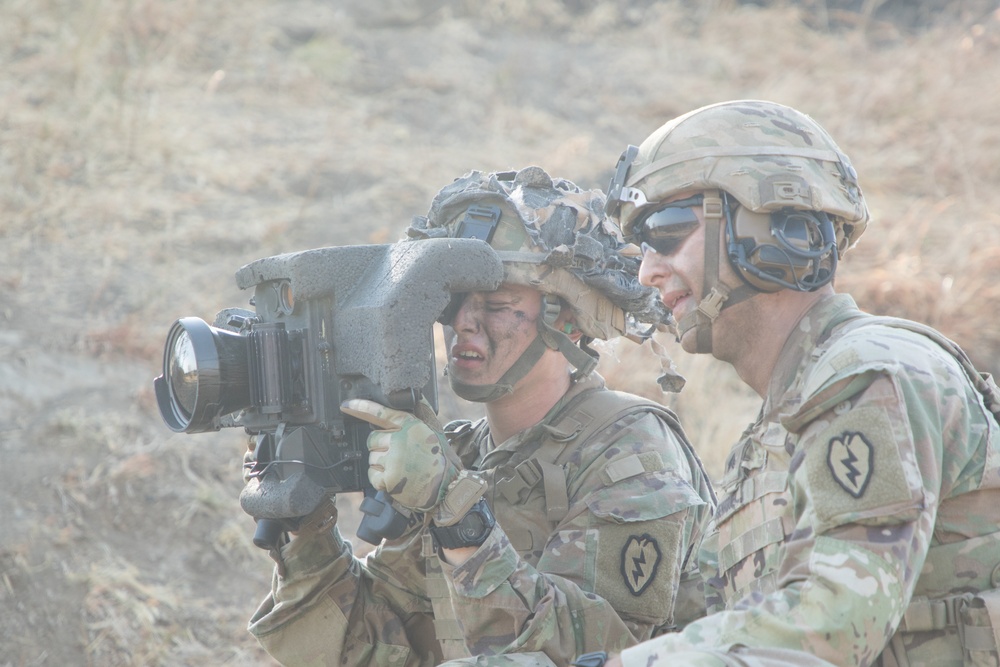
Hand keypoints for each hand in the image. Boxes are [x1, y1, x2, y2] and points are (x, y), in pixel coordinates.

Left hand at [340, 399, 460, 511]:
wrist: (448, 487)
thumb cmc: (439, 459)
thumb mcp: (433, 431)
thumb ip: (417, 417)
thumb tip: (414, 394)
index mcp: (410, 426)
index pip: (381, 413)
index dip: (362, 407)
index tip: (346, 404)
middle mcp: (400, 440)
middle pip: (372, 439)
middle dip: (380, 447)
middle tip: (397, 455)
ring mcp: (394, 459)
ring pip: (371, 458)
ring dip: (381, 465)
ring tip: (400, 468)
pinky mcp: (389, 478)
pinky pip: (372, 475)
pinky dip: (380, 479)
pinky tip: (395, 479)